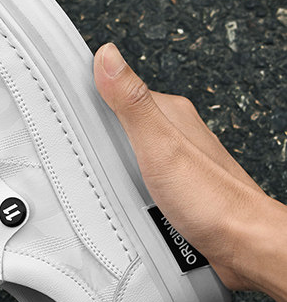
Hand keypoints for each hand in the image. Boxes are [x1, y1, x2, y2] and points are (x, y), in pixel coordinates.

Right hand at [94, 42, 286, 301]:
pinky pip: (138, 186)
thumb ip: (131, 103)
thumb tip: (108, 56)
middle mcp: (173, 136)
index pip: (116, 92)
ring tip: (94, 183)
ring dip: (110, 174)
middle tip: (73, 155)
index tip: (60, 107)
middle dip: (95, 144)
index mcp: (169, 114)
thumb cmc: (213, 200)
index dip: (87, 99)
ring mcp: (173, 164)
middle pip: (118, 129)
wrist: (242, 245)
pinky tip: (121, 204)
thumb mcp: (160, 146)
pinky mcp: (174, 191)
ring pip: (127, 160)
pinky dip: (125, 194)